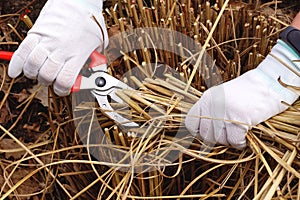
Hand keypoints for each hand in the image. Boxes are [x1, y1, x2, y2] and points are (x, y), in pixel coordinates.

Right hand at [8, 0, 107, 95]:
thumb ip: (94, 61)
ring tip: (36, 72)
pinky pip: (22, 51)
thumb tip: (88, 74)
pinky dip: (16, 63)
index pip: (64, 81)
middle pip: (46, 75)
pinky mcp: (37, 32)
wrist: (79, 1)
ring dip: (32, 73)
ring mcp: (47, 41)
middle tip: (49, 79)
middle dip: (46, 81)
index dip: (61, 90)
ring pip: (33, 65)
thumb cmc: (91, 22)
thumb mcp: (98, 45)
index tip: (62, 89)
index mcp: (77, 55)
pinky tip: (15, 72)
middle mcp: (61, 50)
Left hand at [185, 40, 299, 148]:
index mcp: (207, 98)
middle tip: (228, 135)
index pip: (190, 123)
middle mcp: (213, 105)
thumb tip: (204, 135)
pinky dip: (240, 143)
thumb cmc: (248, 93)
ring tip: (238, 134)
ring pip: (220, 140)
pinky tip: (245, 138)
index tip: (209, 134)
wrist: (270, 83)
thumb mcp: (223, 98)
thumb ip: (212, 112)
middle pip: (206, 135)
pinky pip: (234, 141)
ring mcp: (225, 112)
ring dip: (230, 141)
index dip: (198, 133)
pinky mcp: (239, 119)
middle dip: (217, 140)